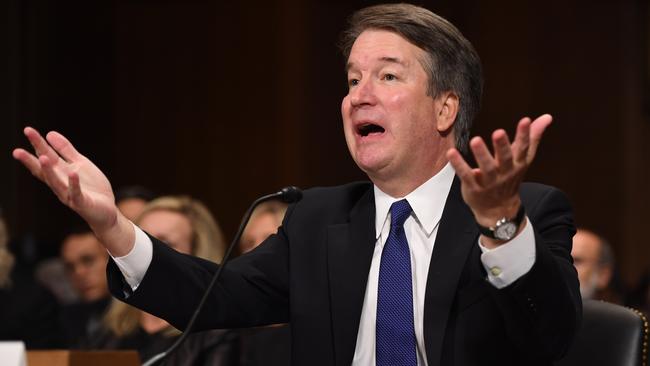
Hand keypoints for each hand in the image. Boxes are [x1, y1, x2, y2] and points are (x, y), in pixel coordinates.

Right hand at [13, 127, 133, 254]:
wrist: (106, 210)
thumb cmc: (91, 187)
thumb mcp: (80, 164)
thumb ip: (66, 150)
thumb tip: (49, 133)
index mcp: (60, 172)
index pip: (45, 157)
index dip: (37, 144)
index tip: (28, 130)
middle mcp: (60, 183)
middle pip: (44, 170)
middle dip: (31, 160)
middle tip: (17, 150)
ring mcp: (69, 194)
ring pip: (56, 183)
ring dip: (49, 171)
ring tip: (42, 158)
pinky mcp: (81, 203)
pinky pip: (76, 193)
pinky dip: (74, 184)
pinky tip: (73, 173)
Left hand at [446, 114, 552, 245]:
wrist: (498, 210)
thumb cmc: (510, 178)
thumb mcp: (523, 159)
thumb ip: (533, 137)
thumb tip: (547, 117)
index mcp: (517, 164)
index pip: (523, 148)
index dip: (525, 134)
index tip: (526, 120)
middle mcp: (505, 172)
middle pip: (505, 158)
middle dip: (502, 146)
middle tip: (499, 132)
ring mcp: (489, 181)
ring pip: (486, 167)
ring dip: (481, 154)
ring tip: (475, 140)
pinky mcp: (474, 187)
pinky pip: (466, 175)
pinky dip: (459, 164)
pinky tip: (452, 152)